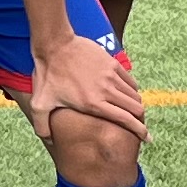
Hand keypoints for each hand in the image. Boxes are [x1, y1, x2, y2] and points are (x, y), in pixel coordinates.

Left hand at [24, 31, 148, 147]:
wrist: (54, 44)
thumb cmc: (47, 74)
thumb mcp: (39, 103)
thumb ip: (42, 125)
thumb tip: (49, 141)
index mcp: (93, 103)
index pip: (126, 120)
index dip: (140, 131)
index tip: (147, 138)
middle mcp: (107, 90)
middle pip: (136, 109)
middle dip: (140, 120)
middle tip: (138, 126)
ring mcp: (111, 76)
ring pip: (135, 95)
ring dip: (136, 106)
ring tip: (132, 112)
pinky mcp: (112, 63)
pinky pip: (130, 81)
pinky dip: (132, 91)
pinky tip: (126, 94)